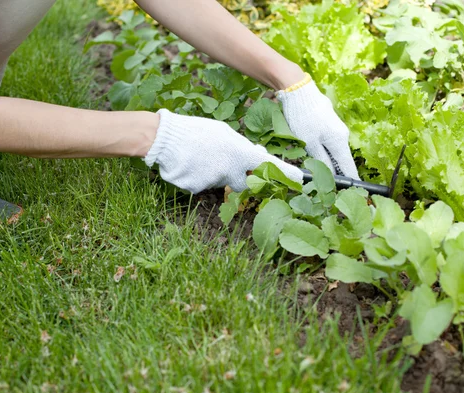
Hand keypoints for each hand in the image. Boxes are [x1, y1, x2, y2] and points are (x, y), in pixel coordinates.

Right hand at [144, 109, 302, 193]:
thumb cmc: (196, 130)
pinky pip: (203, 187)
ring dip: (216, 175)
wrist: (164, 138)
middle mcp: (230, 171)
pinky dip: (199, 179)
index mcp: (239, 153)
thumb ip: (242, 148)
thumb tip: (257, 157)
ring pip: (221, 184)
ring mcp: (213, 183)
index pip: (269, 167)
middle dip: (241, 177)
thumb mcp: (224, 133)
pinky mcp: (197, 190)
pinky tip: (190, 165)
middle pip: (244, 183)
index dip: (286, 175)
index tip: (300, 181)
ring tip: (200, 158)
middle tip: (225, 163)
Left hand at [277, 75, 359, 178]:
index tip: (350, 192)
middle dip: (335, 173)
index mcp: (339, 142)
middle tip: (328, 186)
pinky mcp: (328, 122)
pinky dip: (322, 149)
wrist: (298, 90)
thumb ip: (320, 160)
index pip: (349, 167)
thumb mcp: (309, 143)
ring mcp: (336, 127)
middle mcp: (342, 135)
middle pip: (341, 159)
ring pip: (332, 150)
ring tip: (318, 172)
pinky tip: (313, 153)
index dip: (350, 181)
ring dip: (326, 160)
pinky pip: (327, 141)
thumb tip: (330, 177)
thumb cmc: (303, 118)